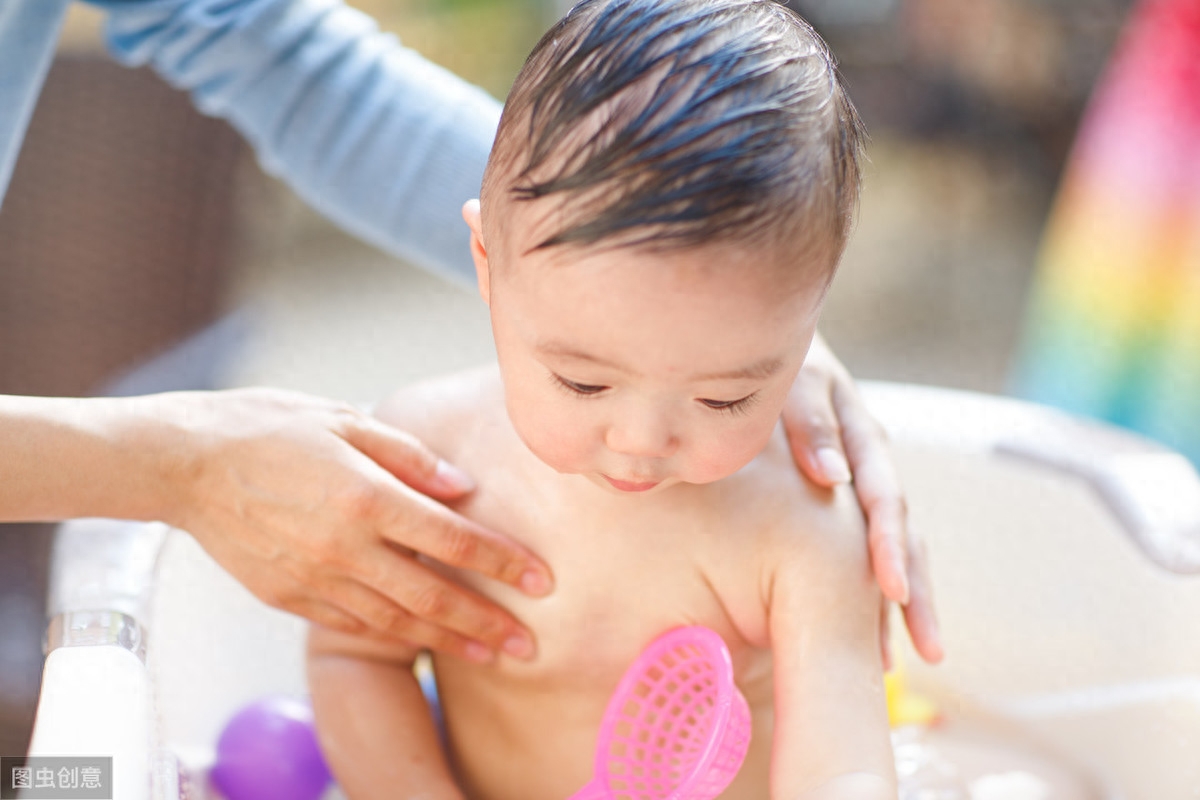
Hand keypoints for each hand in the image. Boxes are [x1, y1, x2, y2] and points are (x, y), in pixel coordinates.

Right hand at [139, 388, 551, 663]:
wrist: (186, 464)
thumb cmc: (269, 428)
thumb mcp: (344, 420)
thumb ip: (408, 456)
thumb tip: (462, 487)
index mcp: (365, 496)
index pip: (452, 539)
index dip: (501, 563)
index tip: (541, 580)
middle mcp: (345, 547)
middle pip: (432, 595)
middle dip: (486, 621)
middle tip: (529, 646)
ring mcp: (315, 578)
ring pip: (395, 621)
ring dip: (446, 641)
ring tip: (489, 655)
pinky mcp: (290, 597)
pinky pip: (352, 625)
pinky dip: (391, 636)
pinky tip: (421, 642)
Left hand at [779, 335, 942, 663]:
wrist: (774, 345)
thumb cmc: (777, 365)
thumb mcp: (794, 381)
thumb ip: (809, 423)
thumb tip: (831, 478)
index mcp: (861, 434)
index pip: (883, 497)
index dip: (887, 545)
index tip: (890, 589)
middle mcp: (874, 462)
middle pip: (904, 533)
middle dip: (914, 591)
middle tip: (927, 648)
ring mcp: (868, 479)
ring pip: (900, 543)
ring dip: (910, 598)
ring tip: (923, 654)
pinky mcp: (853, 492)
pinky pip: (875, 542)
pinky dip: (884, 583)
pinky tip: (886, 629)